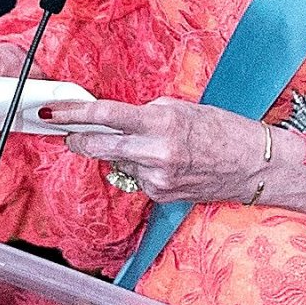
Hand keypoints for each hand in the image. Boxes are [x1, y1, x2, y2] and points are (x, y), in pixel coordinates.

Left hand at [49, 96, 305, 213]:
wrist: (253, 165)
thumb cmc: (223, 129)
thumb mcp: (183, 109)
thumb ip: (148, 113)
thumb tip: (117, 119)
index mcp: (160, 122)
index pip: (105, 116)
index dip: (73, 113)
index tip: (52, 111)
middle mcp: (154, 152)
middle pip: (98, 146)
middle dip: (80, 138)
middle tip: (70, 132)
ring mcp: (156, 178)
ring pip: (118, 162)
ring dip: (121, 152)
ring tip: (151, 144)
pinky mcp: (160, 195)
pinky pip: (137, 178)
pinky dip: (142, 168)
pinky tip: (164, 163)